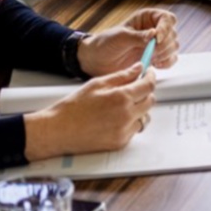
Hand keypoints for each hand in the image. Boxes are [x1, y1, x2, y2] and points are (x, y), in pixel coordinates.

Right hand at [24, 64, 155, 160]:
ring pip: (144, 116)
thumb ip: (121, 75)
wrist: (60, 130)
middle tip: (135, 87)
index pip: (148, 85)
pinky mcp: (121, 143)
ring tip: (122, 104)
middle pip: (150, 101)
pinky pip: (134, 129)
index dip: (150, 77)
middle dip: (145, 92)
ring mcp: (124, 131)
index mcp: (121, 97)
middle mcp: (126, 115)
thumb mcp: (97, 84)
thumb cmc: (74, 106)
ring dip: (139, 108)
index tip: (149, 73)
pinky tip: (115, 117)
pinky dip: (130, 122)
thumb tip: (138, 68)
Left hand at [77, 7, 178, 76]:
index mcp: (146, 18)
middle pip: (172, 33)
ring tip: (150, 57)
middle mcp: (154, 29)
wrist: (98, 61)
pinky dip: (167, 63)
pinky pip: (171, 59)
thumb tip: (154, 34)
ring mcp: (156, 44)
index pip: (167, 18)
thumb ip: (138, 36)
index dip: (165, 28)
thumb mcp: (121, 37)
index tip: (157, 39)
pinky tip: (156, 64)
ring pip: (174, 46)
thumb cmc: (106, 43)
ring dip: (165, 54)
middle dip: (164, 44)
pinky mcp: (156, 57)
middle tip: (151, 51)